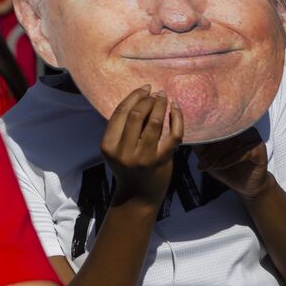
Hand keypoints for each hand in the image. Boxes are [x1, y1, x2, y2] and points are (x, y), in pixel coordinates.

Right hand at [100, 86, 182, 210]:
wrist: (138, 196)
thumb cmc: (128, 168)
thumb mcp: (117, 149)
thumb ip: (123, 129)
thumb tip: (140, 97)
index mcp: (108, 146)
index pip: (120, 113)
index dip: (133, 97)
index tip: (144, 88)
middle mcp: (124, 152)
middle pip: (137, 115)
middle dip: (147, 99)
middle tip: (156, 92)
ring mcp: (144, 157)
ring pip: (155, 122)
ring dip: (161, 105)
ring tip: (164, 97)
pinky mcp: (161, 161)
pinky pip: (173, 135)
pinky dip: (177, 118)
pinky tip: (175, 109)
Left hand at [193, 128, 271, 200]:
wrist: (247, 185)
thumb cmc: (227, 169)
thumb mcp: (208, 158)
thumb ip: (200, 147)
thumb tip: (187, 137)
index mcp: (230, 126)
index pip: (214, 125)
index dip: (202, 135)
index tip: (192, 146)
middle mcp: (242, 128)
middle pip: (222, 134)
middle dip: (209, 150)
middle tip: (200, 163)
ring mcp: (252, 137)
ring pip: (231, 143)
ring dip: (217, 156)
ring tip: (207, 166)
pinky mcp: (260, 147)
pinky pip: (242, 152)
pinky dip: (228, 160)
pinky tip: (219, 167)